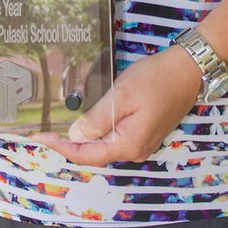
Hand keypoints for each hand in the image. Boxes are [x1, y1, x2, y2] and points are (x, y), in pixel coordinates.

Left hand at [34, 45, 201, 165]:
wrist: (188, 71)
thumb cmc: (156, 79)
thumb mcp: (122, 95)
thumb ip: (98, 118)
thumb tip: (75, 137)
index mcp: (128, 145)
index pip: (86, 155)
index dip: (60, 147)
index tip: (38, 137)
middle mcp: (135, 151)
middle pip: (94, 154)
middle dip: (68, 145)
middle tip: (44, 132)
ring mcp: (141, 144)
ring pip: (104, 147)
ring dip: (82, 140)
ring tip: (59, 127)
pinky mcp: (144, 134)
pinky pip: (114, 139)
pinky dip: (97, 133)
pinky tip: (85, 122)